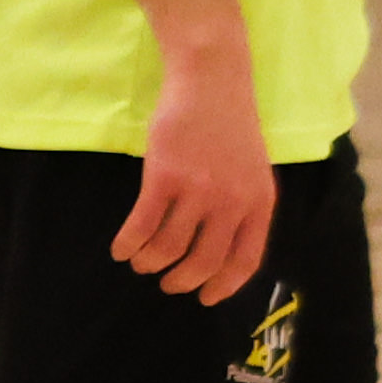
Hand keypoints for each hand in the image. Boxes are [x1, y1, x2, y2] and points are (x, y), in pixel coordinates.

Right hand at [112, 41, 273, 303]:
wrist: (213, 84)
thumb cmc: (229, 128)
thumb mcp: (252, 171)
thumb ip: (243, 207)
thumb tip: (223, 250)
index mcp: (260, 204)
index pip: (245, 260)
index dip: (223, 286)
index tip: (205, 298)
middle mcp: (232, 202)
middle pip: (204, 262)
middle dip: (182, 280)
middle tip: (167, 283)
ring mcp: (199, 190)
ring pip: (169, 247)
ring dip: (151, 262)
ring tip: (141, 263)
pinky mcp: (165, 177)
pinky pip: (142, 225)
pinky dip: (129, 243)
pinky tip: (120, 249)